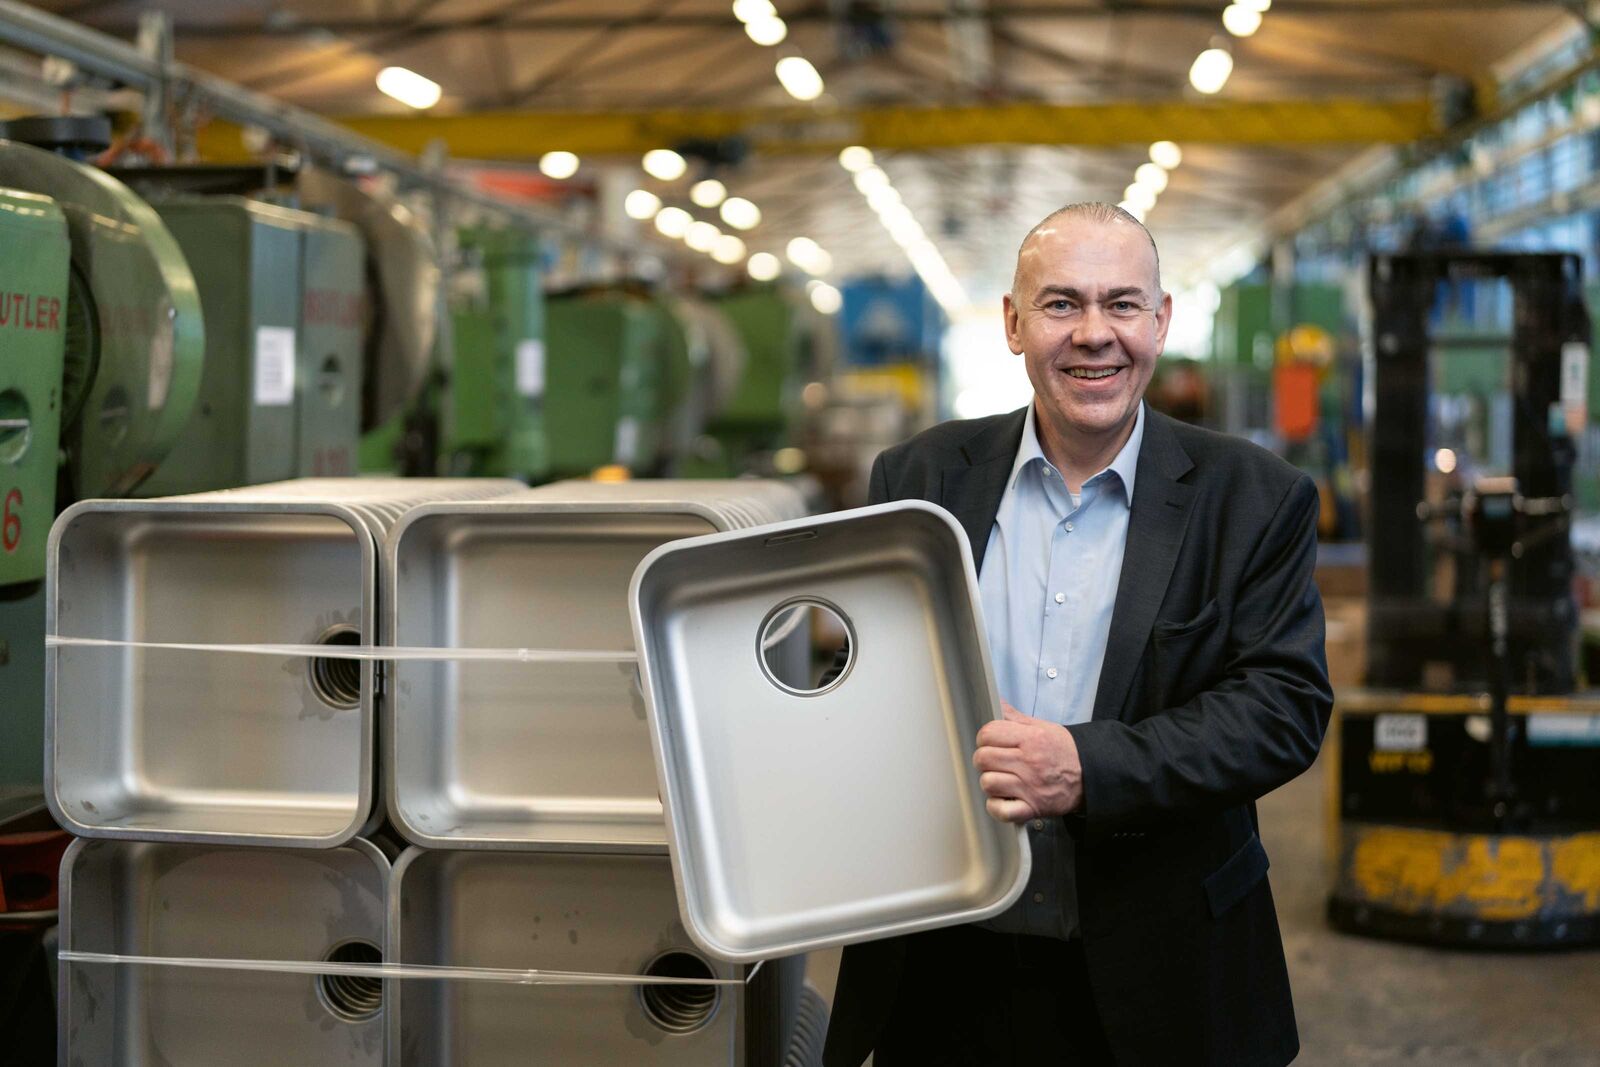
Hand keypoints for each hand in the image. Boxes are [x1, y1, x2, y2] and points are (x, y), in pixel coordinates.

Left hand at [973, 703, 1083, 821]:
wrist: (1091, 776)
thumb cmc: (1065, 751)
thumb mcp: (1043, 727)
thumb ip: (1016, 717)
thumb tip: (996, 703)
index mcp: (1031, 739)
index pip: (988, 734)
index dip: (985, 737)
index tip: (991, 742)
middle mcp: (1029, 763)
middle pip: (983, 758)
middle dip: (984, 759)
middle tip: (995, 761)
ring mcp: (1030, 788)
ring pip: (988, 783)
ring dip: (990, 782)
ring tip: (1001, 779)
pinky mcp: (1032, 808)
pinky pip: (1000, 810)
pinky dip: (996, 807)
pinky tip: (1003, 798)